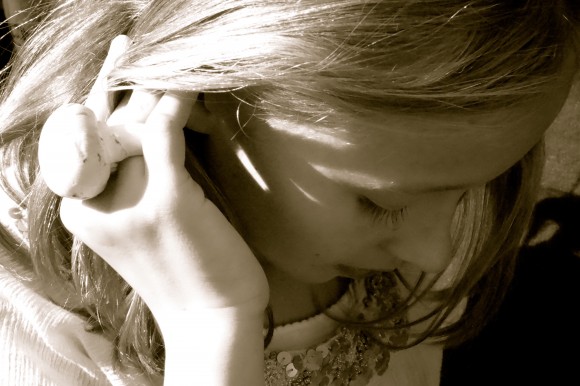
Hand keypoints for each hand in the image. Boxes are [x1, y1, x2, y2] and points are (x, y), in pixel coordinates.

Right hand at [46, 36, 268, 328]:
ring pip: (133, 121)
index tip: (112, 67)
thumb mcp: (148, 225)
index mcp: (84, 209)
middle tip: (130, 44)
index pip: (85, 141)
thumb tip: (151, 131)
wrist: (210, 321)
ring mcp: (126, 201)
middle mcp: (94, 203)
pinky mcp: (165, 200)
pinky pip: (164, 130)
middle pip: (106, 125)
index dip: (97, 100)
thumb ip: (137, 182)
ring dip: (155, 83)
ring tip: (172, 54)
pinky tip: (191, 81)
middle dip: (121, 80)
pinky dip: (177, 100)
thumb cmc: (187, 272)